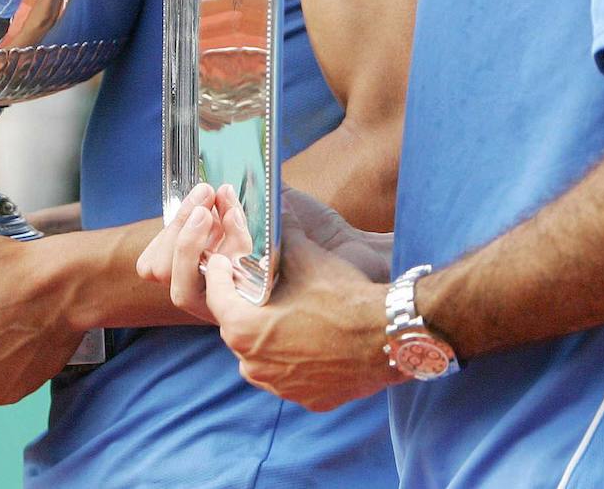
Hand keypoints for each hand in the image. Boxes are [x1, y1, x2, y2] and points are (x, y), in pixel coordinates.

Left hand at [139, 185, 395, 410]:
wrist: (387, 336)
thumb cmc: (341, 294)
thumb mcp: (305, 255)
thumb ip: (279, 232)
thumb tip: (269, 205)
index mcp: (244, 329)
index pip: (216, 297)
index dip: (222, 273)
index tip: (226, 260)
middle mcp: (253, 364)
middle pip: (237, 326)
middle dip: (245, 303)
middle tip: (259, 284)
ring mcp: (279, 386)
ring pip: (261, 353)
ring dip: (268, 332)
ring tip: (288, 310)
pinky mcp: (305, 399)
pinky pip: (289, 374)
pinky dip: (294, 355)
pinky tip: (312, 335)